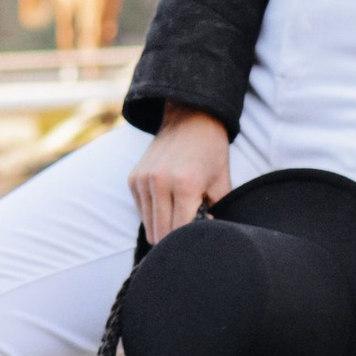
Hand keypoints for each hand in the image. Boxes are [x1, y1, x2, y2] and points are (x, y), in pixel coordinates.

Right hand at [129, 107, 231, 239]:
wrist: (190, 118)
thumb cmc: (211, 152)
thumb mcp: (222, 183)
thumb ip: (215, 213)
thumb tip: (203, 235)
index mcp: (185, 185)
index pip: (180, 232)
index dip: (192, 237)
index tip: (201, 230)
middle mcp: (159, 183)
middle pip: (161, 233)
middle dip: (176, 237)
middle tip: (190, 225)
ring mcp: (143, 180)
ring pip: (148, 226)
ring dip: (163, 226)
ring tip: (179, 212)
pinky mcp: (133, 178)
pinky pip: (141, 211)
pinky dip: (153, 214)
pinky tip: (168, 201)